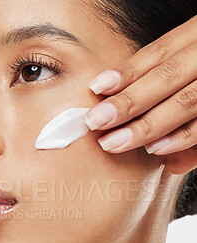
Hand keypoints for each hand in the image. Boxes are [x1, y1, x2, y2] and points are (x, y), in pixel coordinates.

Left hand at [83, 16, 196, 174]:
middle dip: (128, 102)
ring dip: (147, 126)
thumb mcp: (194, 59)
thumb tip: (141, 110)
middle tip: (96, 122)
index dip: (127, 71)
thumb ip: (171, 86)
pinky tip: (157, 148)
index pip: (158, 53)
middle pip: (165, 78)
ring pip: (184, 102)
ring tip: (116, 142)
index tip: (96, 87)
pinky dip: (183, 137)